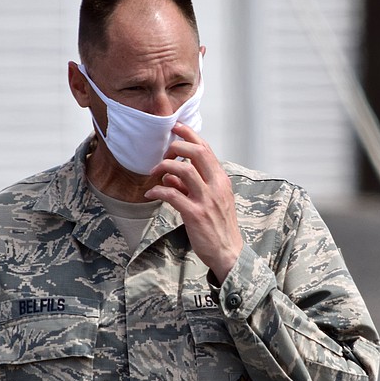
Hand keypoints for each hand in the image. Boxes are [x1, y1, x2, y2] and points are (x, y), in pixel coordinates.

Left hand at [146, 124, 242, 282]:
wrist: (228, 252)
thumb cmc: (219, 226)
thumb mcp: (210, 201)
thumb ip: (190, 186)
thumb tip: (170, 175)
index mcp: (221, 180)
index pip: (206, 150)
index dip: (190, 135)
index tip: (176, 127)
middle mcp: (216, 186)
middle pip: (197, 153)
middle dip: (177, 146)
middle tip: (164, 151)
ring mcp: (207, 200)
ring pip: (184, 170)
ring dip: (165, 166)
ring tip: (153, 171)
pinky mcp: (195, 214)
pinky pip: (172, 195)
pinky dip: (158, 191)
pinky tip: (151, 194)